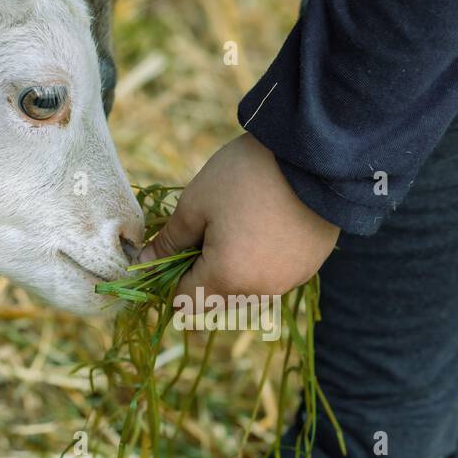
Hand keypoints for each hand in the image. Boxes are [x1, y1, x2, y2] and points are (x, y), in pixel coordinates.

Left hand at [139, 133, 339, 300]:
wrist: (313, 156)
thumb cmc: (244, 177)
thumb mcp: (195, 204)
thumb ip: (169, 241)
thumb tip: (143, 263)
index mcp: (226, 279)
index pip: (184, 301)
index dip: (168, 279)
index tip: (168, 249)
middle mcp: (259, 291)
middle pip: (215, 300)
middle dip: (198, 274)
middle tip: (199, 231)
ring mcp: (288, 281)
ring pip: (244, 291)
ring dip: (229, 270)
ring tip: (232, 226)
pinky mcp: (308, 267)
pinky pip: (271, 278)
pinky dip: (258, 263)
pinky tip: (259, 228)